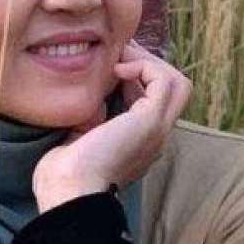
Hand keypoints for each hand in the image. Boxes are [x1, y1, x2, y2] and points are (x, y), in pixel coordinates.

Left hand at [33, 40, 191, 211]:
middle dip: (148, 64)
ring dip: (149, 62)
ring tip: (120, 59)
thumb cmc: (65, 170)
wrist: (69, 189)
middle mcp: (155, 136)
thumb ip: (94, 114)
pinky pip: (165, 81)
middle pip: (174, 89)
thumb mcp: (82, 133)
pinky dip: (144, 66)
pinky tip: (118, 70)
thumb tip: (94, 92)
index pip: (154, 99)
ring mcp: (157, 129)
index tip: (111, 64)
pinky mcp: (151, 121)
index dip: (138, 76)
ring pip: (177, 83)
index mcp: (140, 140)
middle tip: (119, 54)